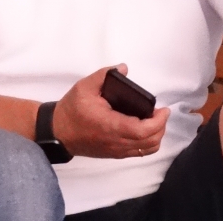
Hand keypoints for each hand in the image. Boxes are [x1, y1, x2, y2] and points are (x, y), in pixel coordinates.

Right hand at [53, 64, 169, 158]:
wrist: (58, 131)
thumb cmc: (71, 109)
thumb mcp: (84, 87)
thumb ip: (104, 75)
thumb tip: (123, 68)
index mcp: (111, 125)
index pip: (143, 130)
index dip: (159, 122)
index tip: (164, 109)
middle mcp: (117, 142)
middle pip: (150, 142)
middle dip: (161, 127)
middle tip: (161, 113)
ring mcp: (117, 150)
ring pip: (146, 150)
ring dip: (156, 136)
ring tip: (154, 121)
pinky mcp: (114, 154)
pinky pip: (138, 152)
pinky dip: (148, 143)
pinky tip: (144, 130)